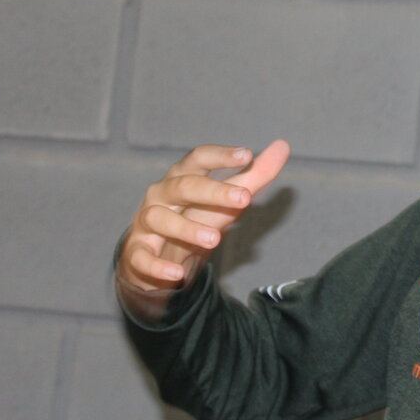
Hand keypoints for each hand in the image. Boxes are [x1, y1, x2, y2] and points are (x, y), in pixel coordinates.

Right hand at [116, 139, 290, 294]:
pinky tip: (176, 273)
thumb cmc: (197, 216)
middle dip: (212, 191)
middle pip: (182, 186)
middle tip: (244, 199)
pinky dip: (157, 265)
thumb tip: (283, 146)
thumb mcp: (228, 198)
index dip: (220, 155)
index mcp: (183, 177)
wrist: (161, 255)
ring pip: (160, 219)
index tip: (247, 155)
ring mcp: (146, 223)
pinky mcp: (136, 252)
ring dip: (187, 228)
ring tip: (215, 240)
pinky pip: (142, 257)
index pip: (198, 159)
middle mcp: (161, 195)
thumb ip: (255, 175)